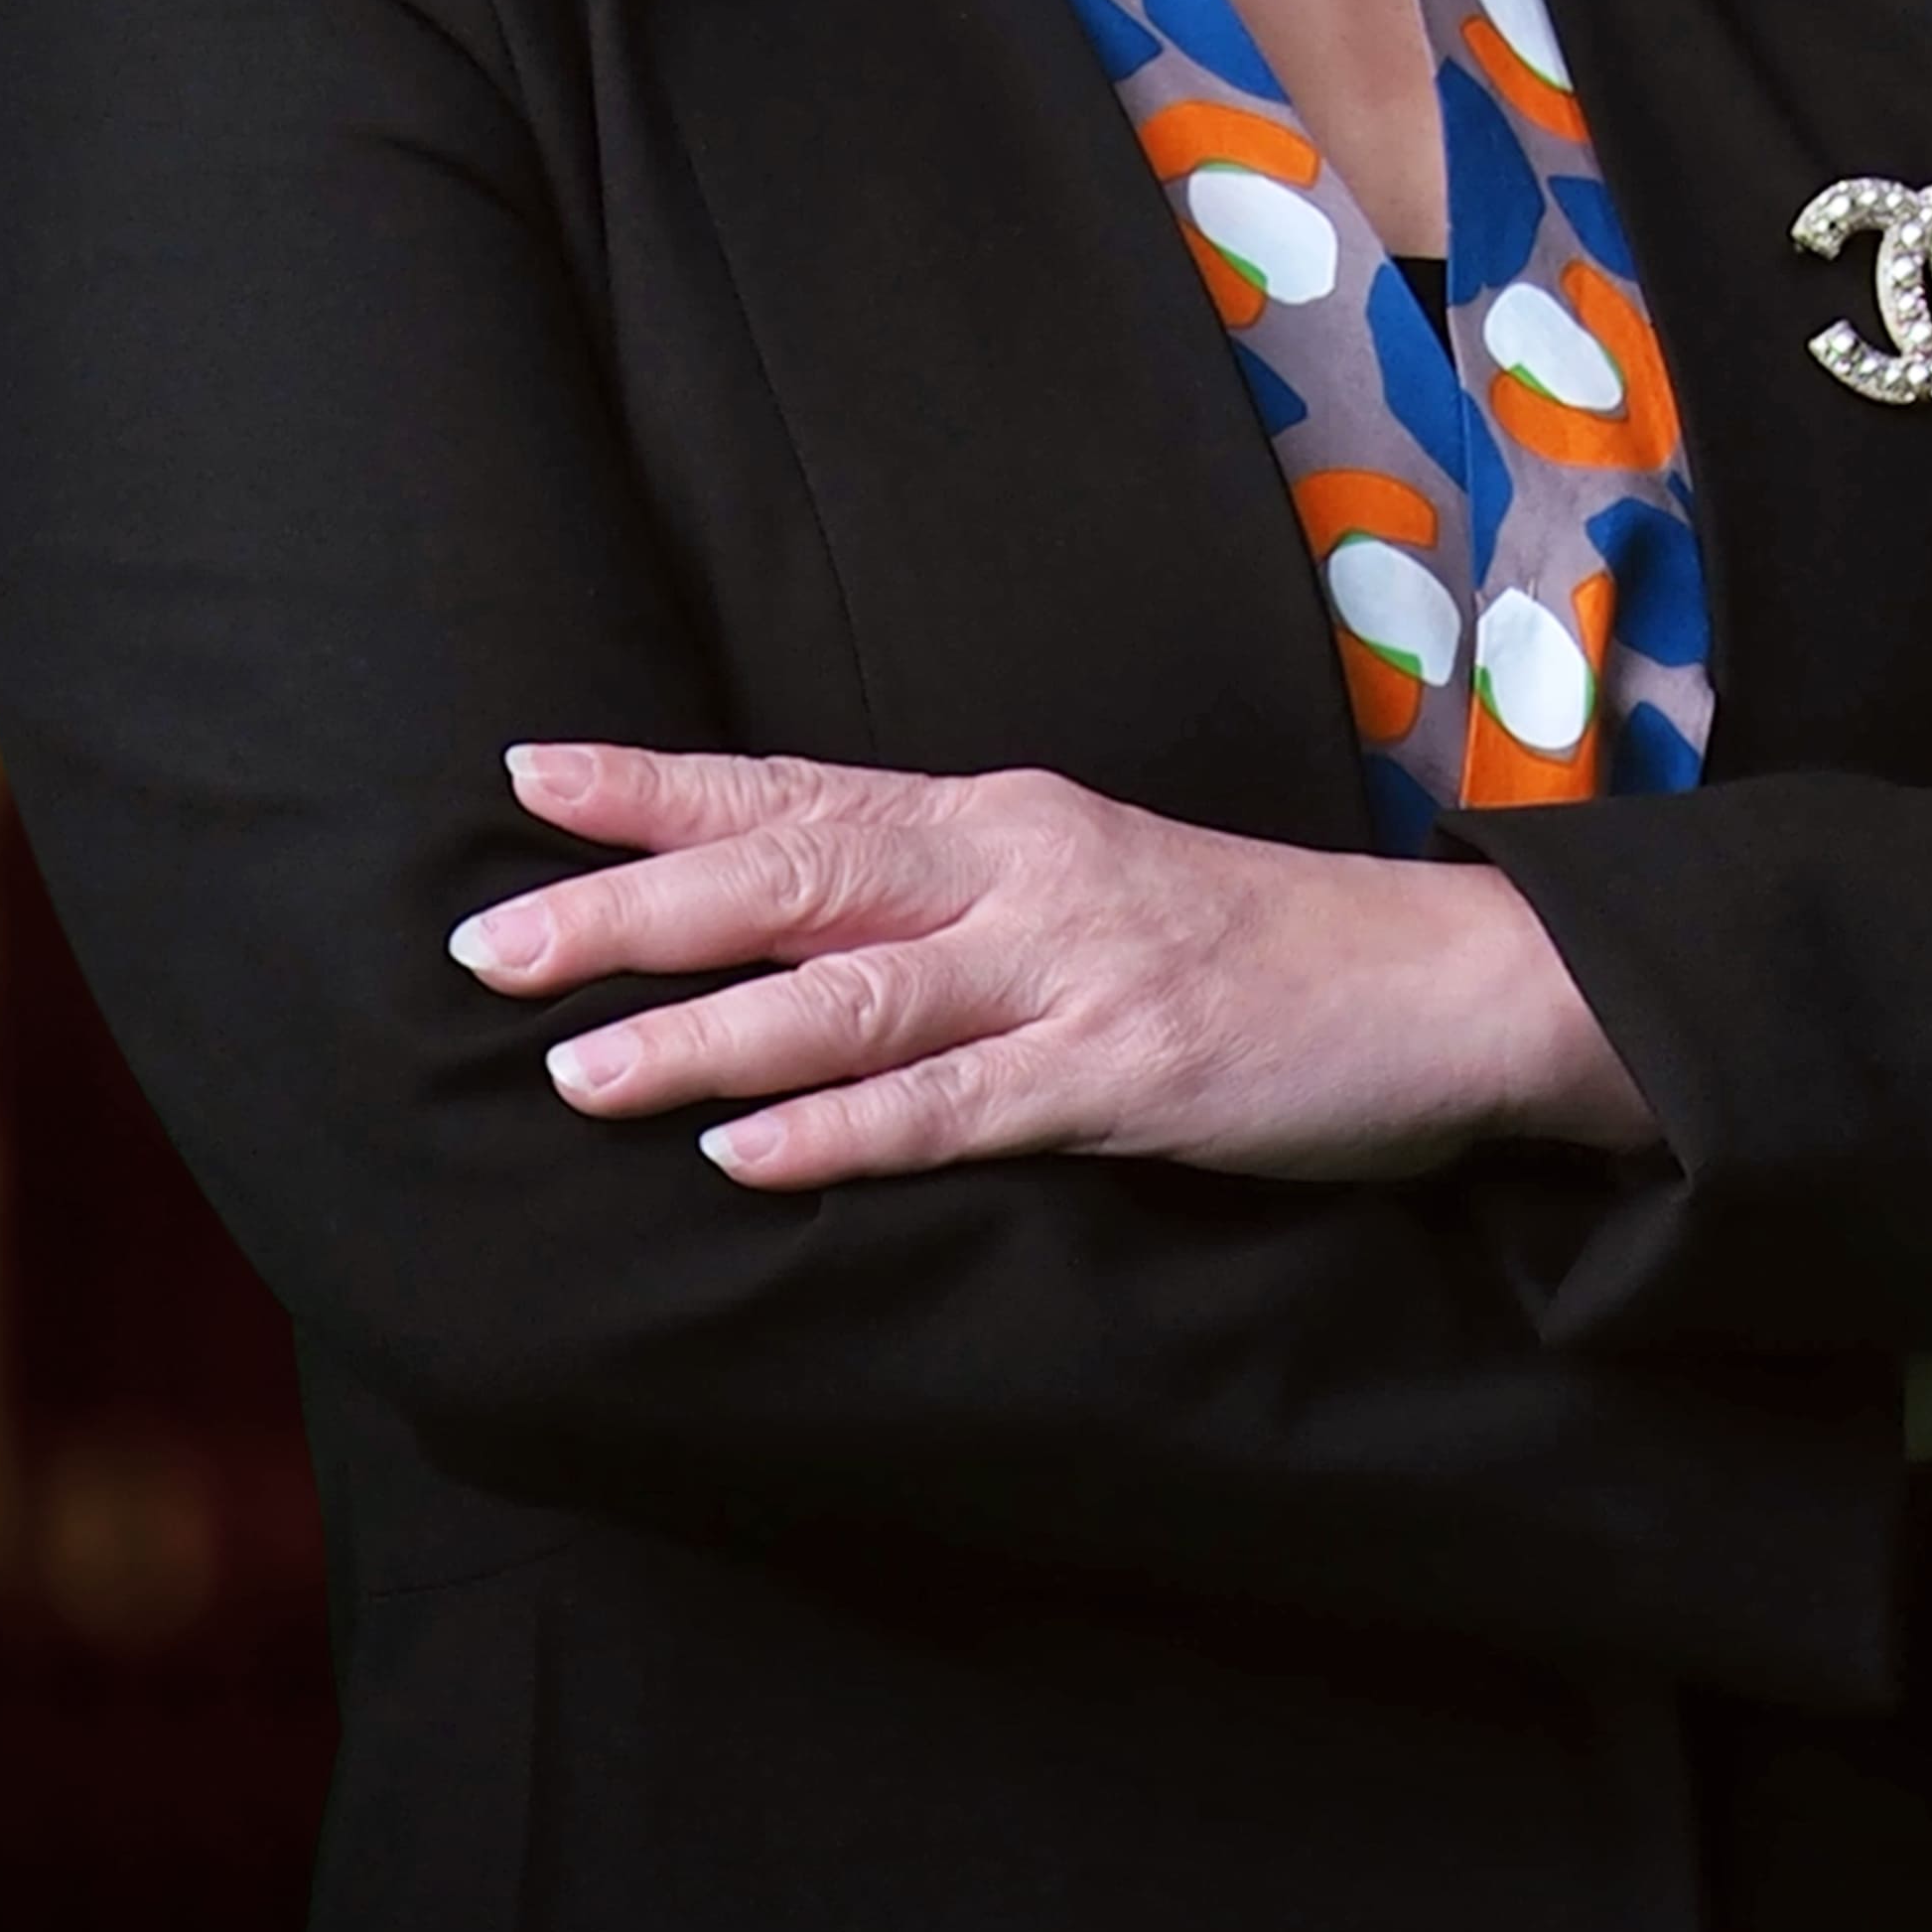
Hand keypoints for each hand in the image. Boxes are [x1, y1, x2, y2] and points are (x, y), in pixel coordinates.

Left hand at [451, 745, 1661, 1189]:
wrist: (1440, 987)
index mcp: (1000, 815)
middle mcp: (1020, 866)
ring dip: (706, 1034)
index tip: (523, 775)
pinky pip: (960, 1104)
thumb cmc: (1244, 943)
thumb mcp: (1082, 880)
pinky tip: (750, 1156)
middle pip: (794, 874)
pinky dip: (846, 1128)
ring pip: (854, 993)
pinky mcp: (1127, 1070)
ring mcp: (1074, 967)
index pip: (795, 786)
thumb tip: (782, 925)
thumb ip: (944, 896)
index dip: (655, 786)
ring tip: (579, 1070)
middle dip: (631, 908)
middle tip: (491, 943)